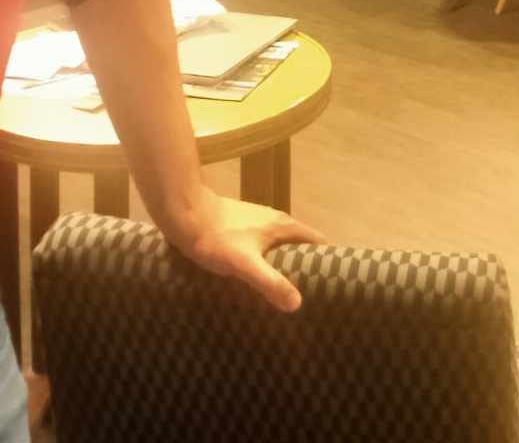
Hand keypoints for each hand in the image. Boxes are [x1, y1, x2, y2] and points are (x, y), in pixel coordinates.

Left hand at [172, 189, 323, 312]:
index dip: (329, 261)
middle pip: (301, 244)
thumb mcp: (245, 264)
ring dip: (287, 264)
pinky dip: (269, 261)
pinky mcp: (241, 227)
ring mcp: (257, 222)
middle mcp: (275, 221)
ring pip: (281, 245)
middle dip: (308, 266)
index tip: (335, 284)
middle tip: (311, 295)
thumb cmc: (217, 238)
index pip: (318, 241)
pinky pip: (264, 246)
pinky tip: (258, 277)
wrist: (184, 214)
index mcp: (283, 225)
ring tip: (287, 290)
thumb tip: (297, 304)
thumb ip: (270, 282)